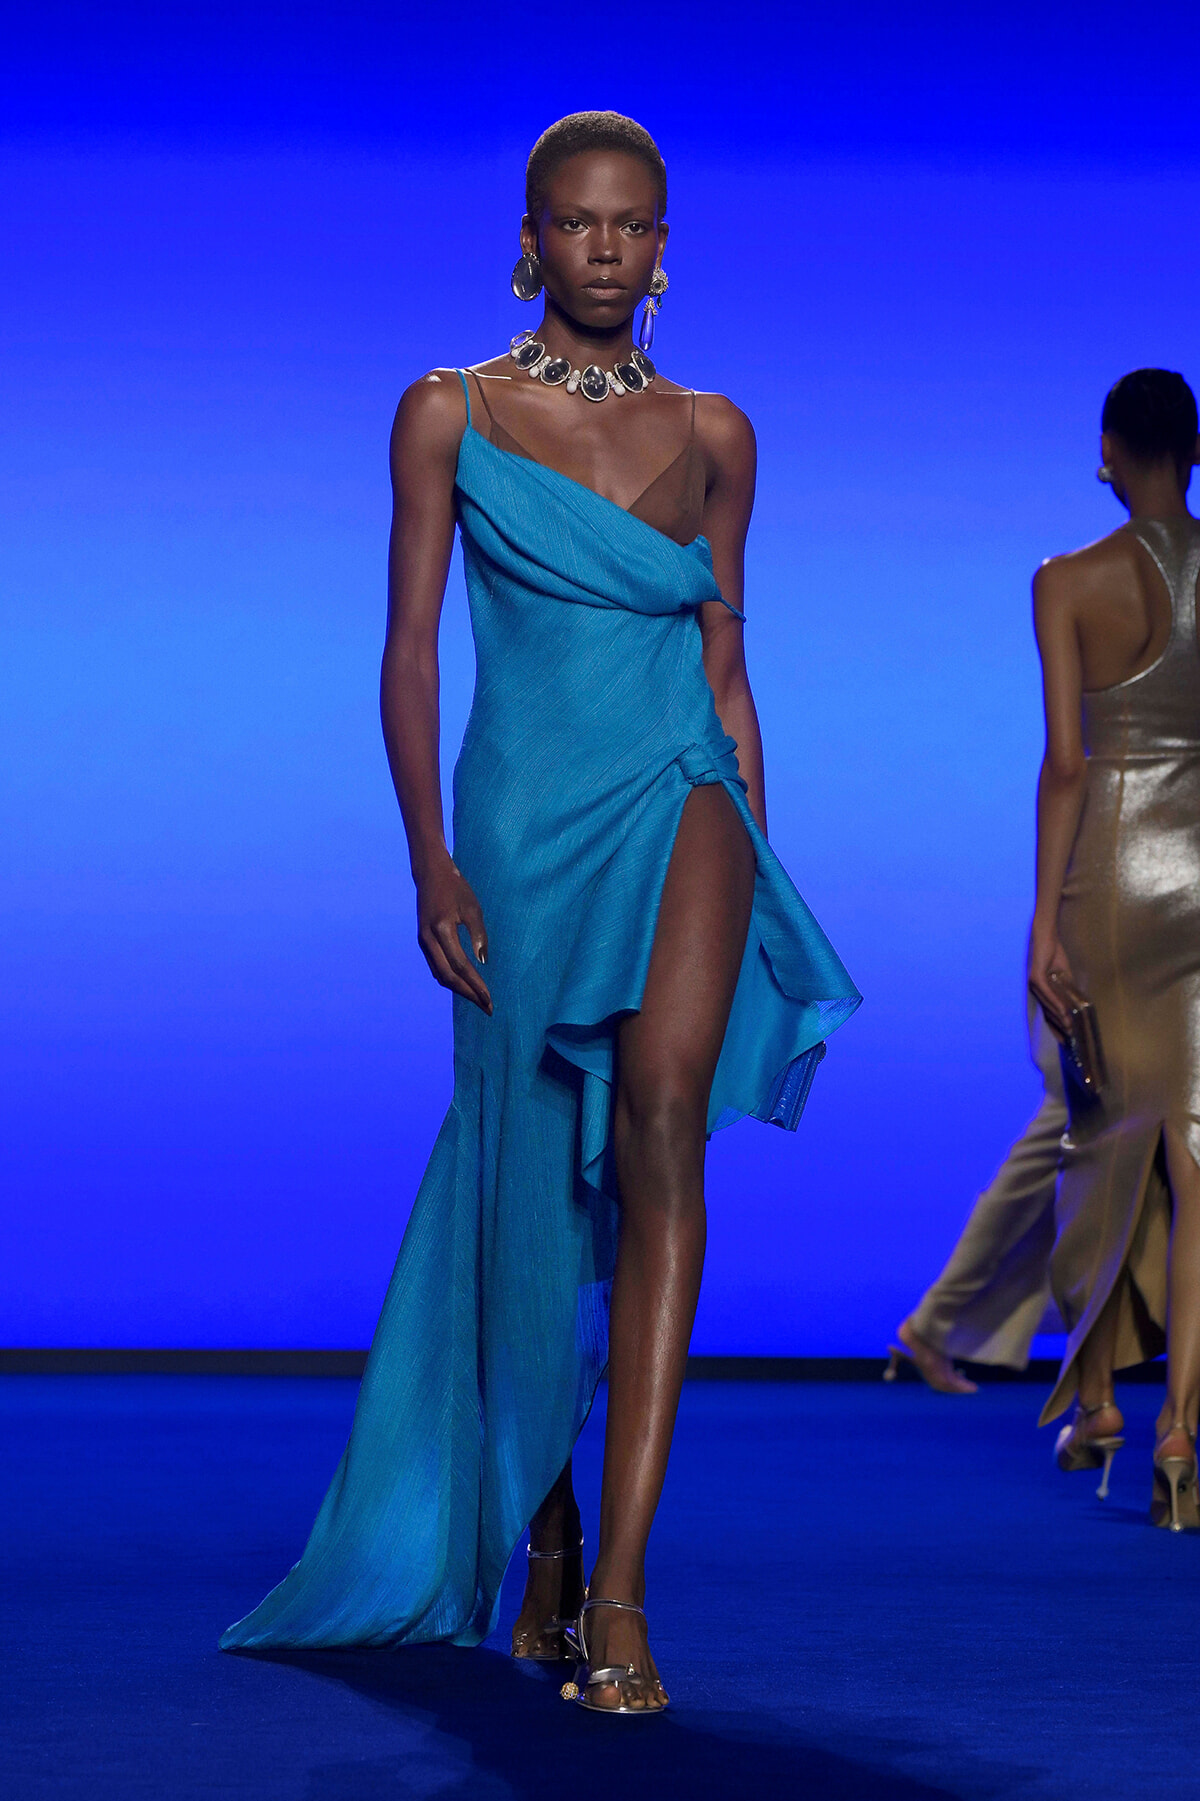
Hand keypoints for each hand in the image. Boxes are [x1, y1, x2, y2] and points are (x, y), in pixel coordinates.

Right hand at [416, 857, 491, 1014]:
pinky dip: (450, 979)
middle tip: (486, 1007)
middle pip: (448, 976)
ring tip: (477, 999)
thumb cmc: (456, 888)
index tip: (489, 999)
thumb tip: (483, 962)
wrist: (430, 874)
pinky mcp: (423, 942)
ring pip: (439, 974)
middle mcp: (428, 939)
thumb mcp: (472, 908)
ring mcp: (423, 942)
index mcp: (442, 929)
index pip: (460, 965)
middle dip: (468, 994)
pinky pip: (436, 967)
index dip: (475, 984)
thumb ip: (478, 935)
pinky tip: (464, 984)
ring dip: (459, 989)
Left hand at [1028, 924, 1072, 1038]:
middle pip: (1047, 1014)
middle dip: (1059, 1027)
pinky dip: (1056, 1003)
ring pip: (1048, 1006)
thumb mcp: (1064, 976)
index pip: (1048, 1013)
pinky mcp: (1036, 978)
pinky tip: (1064, 1012)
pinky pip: (1047, 994)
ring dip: (1060, 1018)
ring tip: (1070, 1028)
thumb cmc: (1054, 955)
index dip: (1056, 1027)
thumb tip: (1077, 1002)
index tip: (1065, 1040)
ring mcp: (1034, 985)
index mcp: (1041, 991)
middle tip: (1070, 1039)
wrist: (1047, 938)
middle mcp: (1035, 991)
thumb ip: (1068, 989)